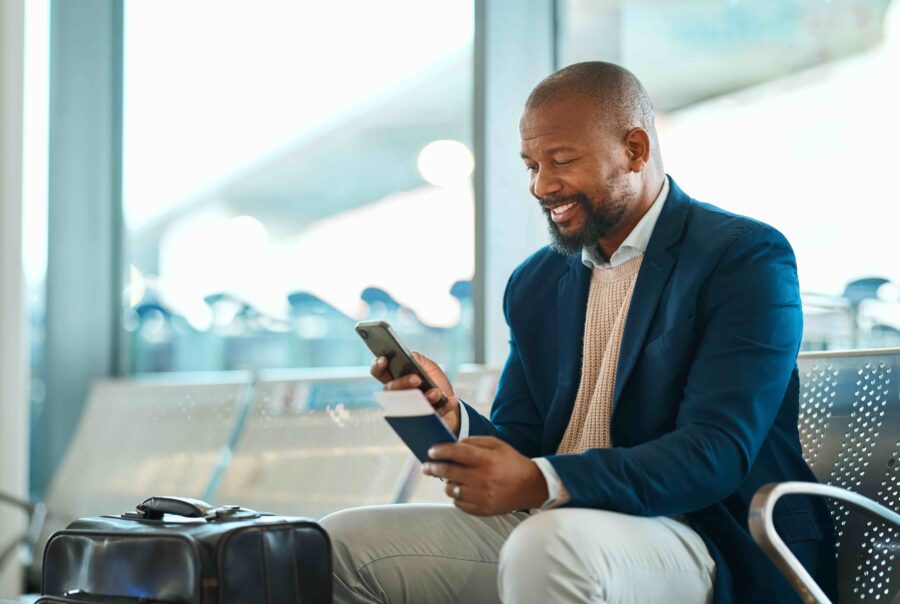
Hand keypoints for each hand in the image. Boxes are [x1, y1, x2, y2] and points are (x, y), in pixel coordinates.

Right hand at [370, 351, 460, 434]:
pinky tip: (451, 400)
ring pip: (407, 406)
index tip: (384, 359)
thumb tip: (409, 356)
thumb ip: (417, 359)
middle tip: (416, 379)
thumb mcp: (428, 367)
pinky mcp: (424, 422)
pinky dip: (443, 406)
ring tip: (437, 393)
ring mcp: (409, 410)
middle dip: (402, 383)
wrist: (451, 404)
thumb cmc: (435, 383)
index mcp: (396, 378)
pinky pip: (431, 415)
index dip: (377, 366)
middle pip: (390, 390)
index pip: (379, 372)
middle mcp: (398, 395)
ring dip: (424, 398)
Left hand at [423, 436, 548, 514]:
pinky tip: (463, 490)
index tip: (431, 451)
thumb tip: (453, 445)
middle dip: (433, 468)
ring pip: (451, 490)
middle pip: (449, 472)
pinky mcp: (482, 510)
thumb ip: (474, 442)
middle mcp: (482, 479)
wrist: (531, 486)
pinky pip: (458, 503)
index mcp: (486, 460)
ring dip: (447, 483)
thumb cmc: (511, 462)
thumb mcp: (497, 444)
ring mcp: (481, 496)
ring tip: (452, 479)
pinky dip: (457, 496)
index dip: (440, 451)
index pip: (456, 452)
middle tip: (426, 466)